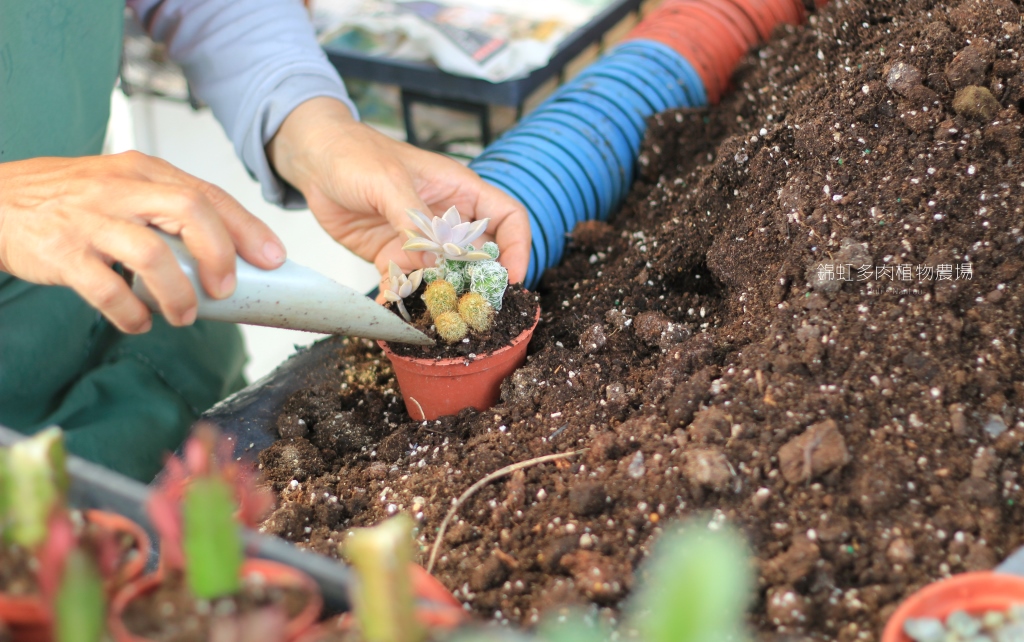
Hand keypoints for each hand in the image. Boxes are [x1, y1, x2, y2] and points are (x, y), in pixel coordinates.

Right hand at [0, 153, 285, 332]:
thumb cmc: (69, 199)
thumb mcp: (123, 187)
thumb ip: (169, 212)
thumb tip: (228, 255)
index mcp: (143, 171)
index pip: (208, 194)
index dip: (246, 228)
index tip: (272, 258)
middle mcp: (120, 189)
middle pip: (189, 212)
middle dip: (218, 255)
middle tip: (224, 290)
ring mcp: (89, 219)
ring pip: (151, 253)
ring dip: (177, 294)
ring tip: (183, 315)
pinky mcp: (60, 252)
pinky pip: (106, 289)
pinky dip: (131, 313)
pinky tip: (138, 322)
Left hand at [267, 98, 530, 287]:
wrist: (314, 158)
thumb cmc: (356, 154)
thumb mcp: (388, 182)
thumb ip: (413, 221)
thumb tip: (435, 262)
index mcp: (459, 191)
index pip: (507, 218)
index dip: (517, 247)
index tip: (512, 278)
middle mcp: (446, 219)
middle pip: (481, 255)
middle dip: (482, 283)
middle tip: (477, 308)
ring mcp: (420, 242)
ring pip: (446, 276)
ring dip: (444, 297)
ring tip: (438, 317)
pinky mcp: (392, 257)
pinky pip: (407, 285)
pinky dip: (404, 300)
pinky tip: (395, 310)